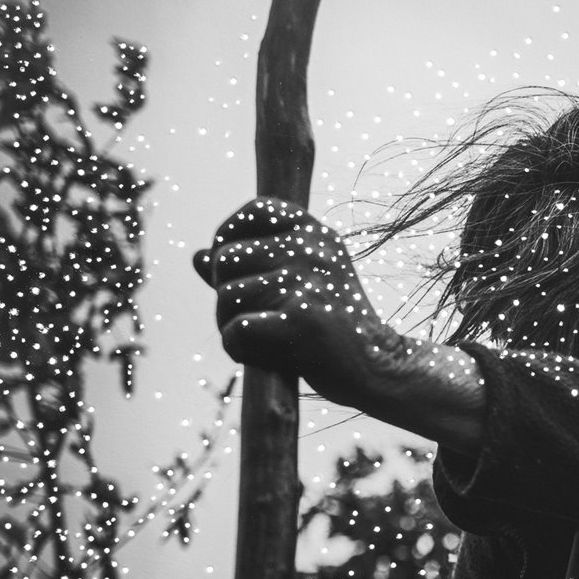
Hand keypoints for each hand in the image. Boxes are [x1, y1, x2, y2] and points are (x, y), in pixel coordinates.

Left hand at [192, 197, 403, 404]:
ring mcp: (306, 283)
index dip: (229, 234)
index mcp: (316, 235)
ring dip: (230, 325)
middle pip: (226, 260)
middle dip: (225, 295)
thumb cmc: (335, 329)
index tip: (233, 265)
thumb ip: (250, 268)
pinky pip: (237, 329)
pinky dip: (240, 349)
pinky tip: (265, 357)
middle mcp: (311, 250)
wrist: (380, 368)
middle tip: (253, 319)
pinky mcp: (300, 320)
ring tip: (262, 342)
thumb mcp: (299, 285)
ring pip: (227, 297)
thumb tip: (197, 257)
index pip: (255, 210)